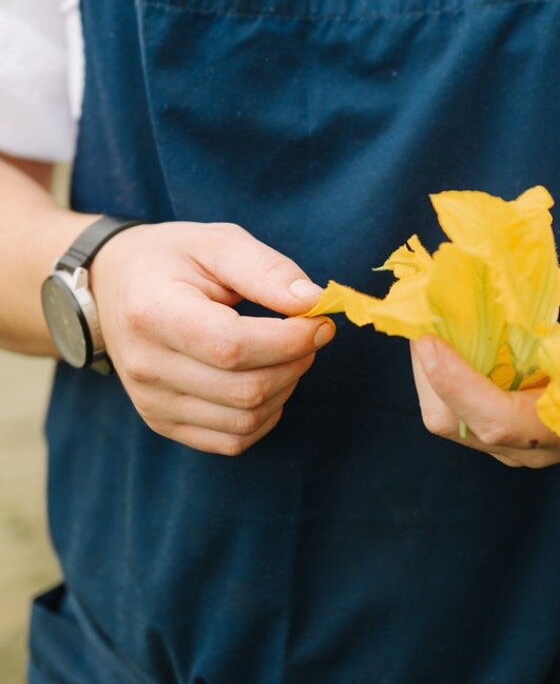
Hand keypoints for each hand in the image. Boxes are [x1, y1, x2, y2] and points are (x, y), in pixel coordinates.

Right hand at [89, 222, 333, 454]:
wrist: (114, 287)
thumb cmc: (173, 259)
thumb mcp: (218, 242)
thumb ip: (267, 270)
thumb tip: (314, 301)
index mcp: (153, 312)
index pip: (232, 347)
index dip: (289, 340)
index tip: (320, 320)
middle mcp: (145, 366)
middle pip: (245, 390)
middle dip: (296, 362)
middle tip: (310, 333)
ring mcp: (151, 402)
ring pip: (245, 421)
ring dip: (286, 388)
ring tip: (287, 352)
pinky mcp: (162, 423)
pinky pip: (232, 441)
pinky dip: (266, 415)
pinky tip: (269, 379)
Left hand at [410, 315, 559, 468]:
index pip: (495, 421)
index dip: (458, 384)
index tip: (431, 341)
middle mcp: (529, 444)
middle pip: (454, 423)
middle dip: (427, 373)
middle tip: (421, 317)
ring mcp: (513, 434)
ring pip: (447, 413)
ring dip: (429, 367)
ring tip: (428, 315)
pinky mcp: (505, 415)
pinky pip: (458, 396)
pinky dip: (444, 364)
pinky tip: (447, 326)